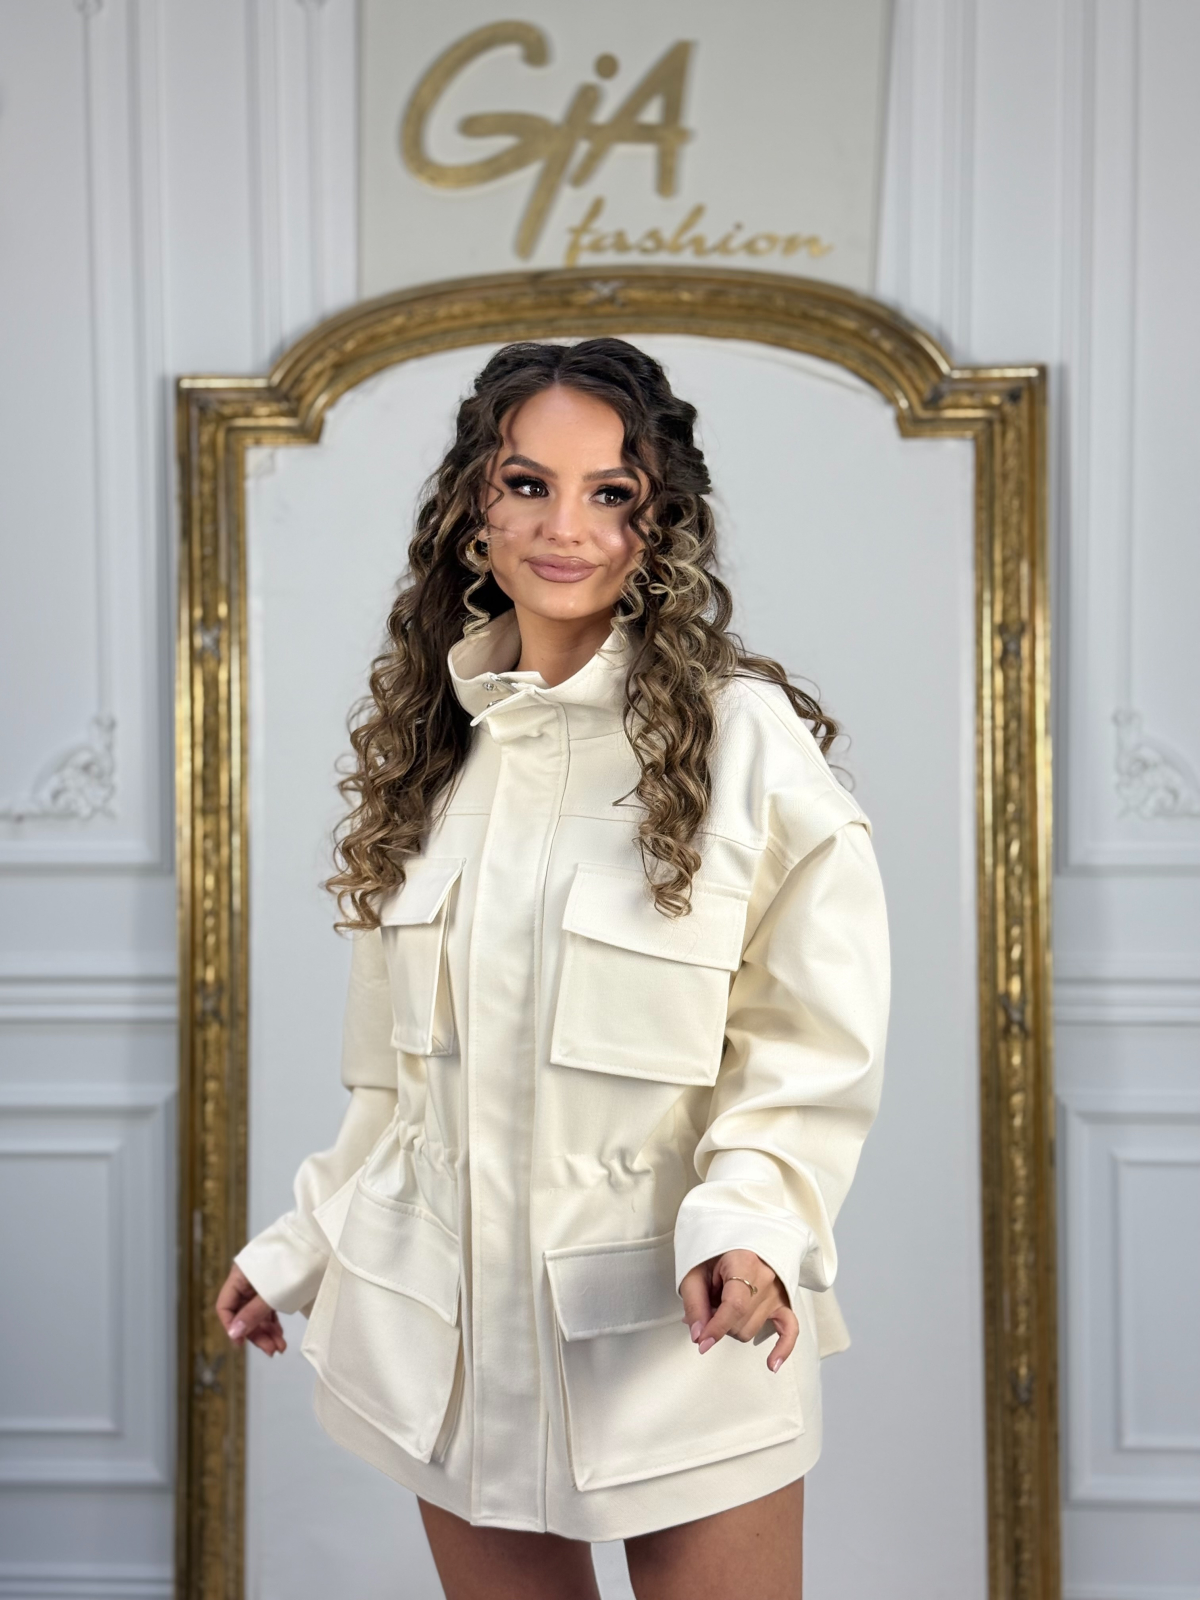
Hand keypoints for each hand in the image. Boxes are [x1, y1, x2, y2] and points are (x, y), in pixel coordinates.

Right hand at [215, 1262, 286, 1356]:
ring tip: (280, 1348)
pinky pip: (268, 1308)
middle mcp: (247, 1281)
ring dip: (266, 1332)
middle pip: (243, 1313)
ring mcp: (261, 1284)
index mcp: (239, 1276)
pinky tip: (279, 1336)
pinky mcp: (275, 1286)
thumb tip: (234, 1334)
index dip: (231, 1327)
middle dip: (256, 1333)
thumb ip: (252, 1313)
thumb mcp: (270, 1292)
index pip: (225, 1307)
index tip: (240, 1344)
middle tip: (271, 1351)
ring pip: (257, 1313)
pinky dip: (273, 1323)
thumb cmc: (292, 1263)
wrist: (316, 1243)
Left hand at [678, 1249, 798, 1372]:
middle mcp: (766, 1278)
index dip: (716, 1327)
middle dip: (719, 1323)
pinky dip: (782, 1349)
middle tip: (709, 1305)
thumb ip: (695, 1303)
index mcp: (744, 1263)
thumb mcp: (695, 1272)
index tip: (702, 1341)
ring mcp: (777, 1292)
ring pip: (753, 1331)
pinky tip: (772, 1364)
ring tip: (725, 1305)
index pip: (735, 1305)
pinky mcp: (784, 1303)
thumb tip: (698, 1335)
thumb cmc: (716, 1254)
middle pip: (741, 1323)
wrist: (737, 1240)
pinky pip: (790, 1330)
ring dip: (733, 1327)